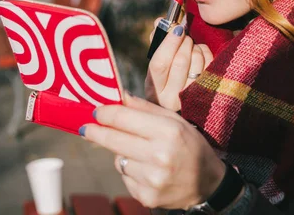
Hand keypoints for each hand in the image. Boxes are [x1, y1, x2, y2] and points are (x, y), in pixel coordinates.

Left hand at [82, 94, 225, 209]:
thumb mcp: (175, 121)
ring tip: (139, 152)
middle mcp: (159, 156)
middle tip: (86, 128)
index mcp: (168, 132)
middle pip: (113, 139)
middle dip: (96, 132)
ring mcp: (152, 179)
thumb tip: (119, 96)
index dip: (104, 113)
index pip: (123, 118)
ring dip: (120, 153)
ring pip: (117, 159)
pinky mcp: (146, 197)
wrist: (208, 183)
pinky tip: (145, 170)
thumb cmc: (190, 145)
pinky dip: (129, 171)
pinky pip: (125, 177)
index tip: (95, 112)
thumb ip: (145, 108)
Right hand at [146, 19, 212, 110]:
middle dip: (184, 42)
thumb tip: (160, 22)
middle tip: (184, 34)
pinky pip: (209, 64)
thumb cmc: (167, 77)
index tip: (176, 28)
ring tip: (191, 46)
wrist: (183, 100)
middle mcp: (170, 99)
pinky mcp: (207, 93)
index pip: (159, 64)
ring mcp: (190, 98)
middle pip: (180, 61)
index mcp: (153, 90)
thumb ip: (157, 42)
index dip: (168, 43)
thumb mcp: (158, 65)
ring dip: (195, 47)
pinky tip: (200, 52)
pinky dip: (205, 52)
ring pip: (196, 61)